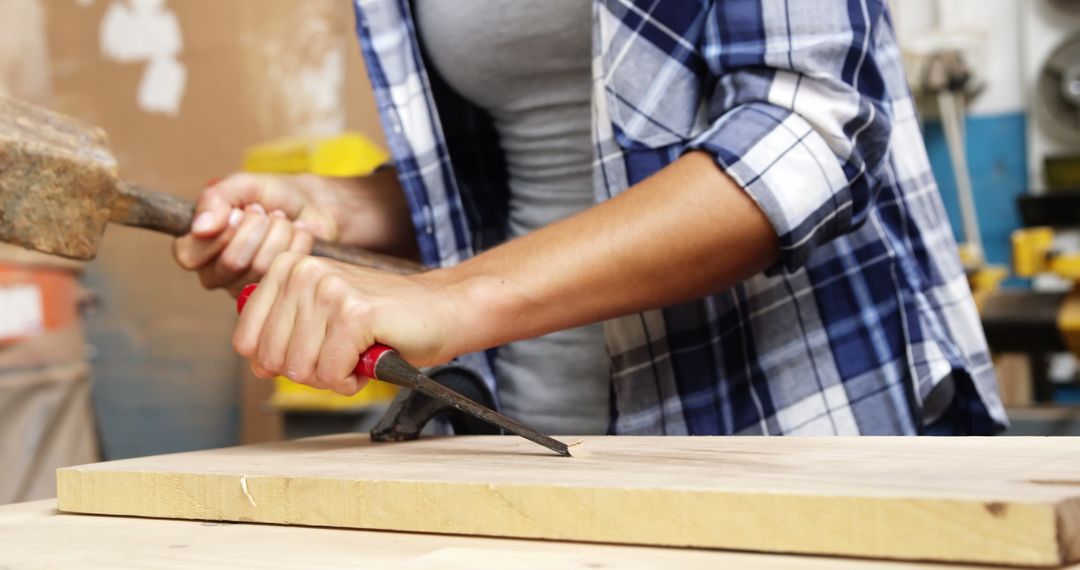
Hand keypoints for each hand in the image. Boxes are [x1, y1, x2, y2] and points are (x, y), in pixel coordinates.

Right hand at [173, 174, 332, 296]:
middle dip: (256, 226)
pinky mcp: (275, 289)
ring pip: (261, 267)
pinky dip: (297, 241)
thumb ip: (215, 199)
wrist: (311, 202)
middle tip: (264, 212)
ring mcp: (245, 286)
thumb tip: (200, 228)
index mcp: (194, 248)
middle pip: (232, 262)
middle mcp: (215, 273)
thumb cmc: (269, 195)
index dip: (221, 232)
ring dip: (278, 231)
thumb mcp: (241, 185)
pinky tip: (296, 233)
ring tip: (281, 220)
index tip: (239, 211)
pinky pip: (285, 270)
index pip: (191, 255)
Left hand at [232, 253, 460, 394]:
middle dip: (309, 372)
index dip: (281, 361)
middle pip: (272, 359)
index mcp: (288, 269)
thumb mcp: (322, 318)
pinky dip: (352, 381)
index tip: (315, 349)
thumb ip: (283, 334)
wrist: (443, 310)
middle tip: (341, 354)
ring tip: (358, 353)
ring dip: (333, 377)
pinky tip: (370, 358)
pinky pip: (332, 374)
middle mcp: (304, 273)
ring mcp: (330, 290)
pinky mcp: (355, 313)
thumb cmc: (386, 320)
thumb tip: (255, 364)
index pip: (246, 339)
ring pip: (302, 370)